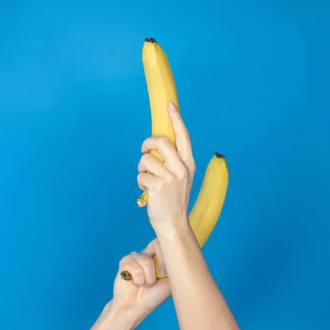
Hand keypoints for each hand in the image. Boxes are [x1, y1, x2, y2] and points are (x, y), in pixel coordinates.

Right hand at [112, 238, 170, 317]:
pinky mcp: (124, 262)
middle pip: (155, 244)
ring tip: (145, 285)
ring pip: (145, 259)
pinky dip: (138, 279)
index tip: (165, 273)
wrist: (137, 307)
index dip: (166, 256)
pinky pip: (134, 266)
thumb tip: (176, 255)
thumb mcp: (171, 281)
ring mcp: (135, 256)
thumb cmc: (154, 296)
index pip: (165, 242)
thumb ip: (175, 266)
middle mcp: (147, 253)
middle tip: (158, 277)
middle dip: (159, 263)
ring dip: (148, 277)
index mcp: (159, 256)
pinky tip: (136, 283)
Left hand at [137, 103, 195, 234]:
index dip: (176, 119)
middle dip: (147, 143)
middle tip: (144, 150)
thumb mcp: (180, 178)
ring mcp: (170, 178)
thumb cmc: (174, 199)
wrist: (173, 223)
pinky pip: (140, 175)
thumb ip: (173, 161)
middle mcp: (181, 169)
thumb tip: (156, 143)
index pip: (183, 136)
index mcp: (189, 164)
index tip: (169, 105)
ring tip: (148, 180)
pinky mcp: (157, 187)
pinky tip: (147, 191)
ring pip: (146, 159)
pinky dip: (140, 182)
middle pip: (160, 141)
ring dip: (142, 169)